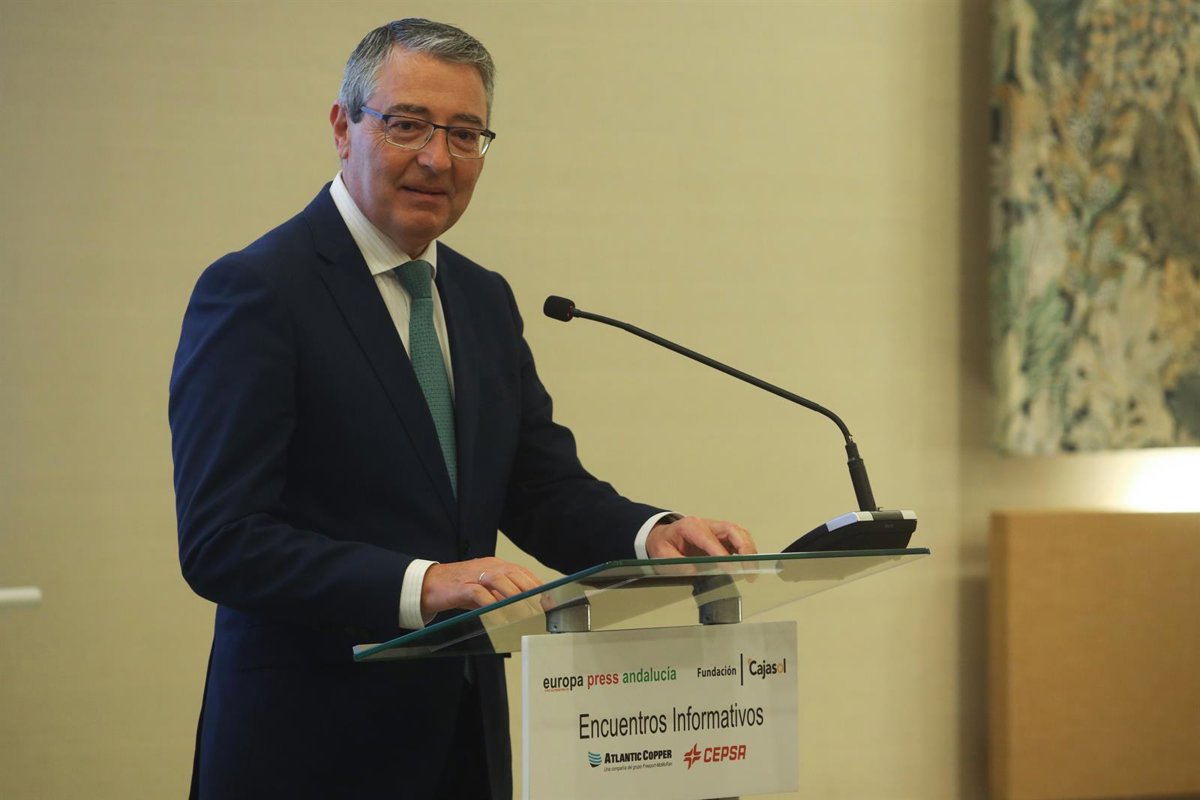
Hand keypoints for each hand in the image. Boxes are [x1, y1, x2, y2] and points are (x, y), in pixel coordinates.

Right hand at [420, 557, 542, 617]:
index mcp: (497, 565)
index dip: (538, 586)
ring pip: (501, 582)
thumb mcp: (487, 590)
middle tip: (542, 610)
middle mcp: (489, 567)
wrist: (429, 584)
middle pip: (515, 575)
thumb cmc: (461, 588)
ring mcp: (475, 575)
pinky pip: (480, 595)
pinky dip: (492, 606)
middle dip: (531, 593)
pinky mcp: (462, 587)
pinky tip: (500, 618)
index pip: (523, 573)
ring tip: (527, 614)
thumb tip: (527, 610)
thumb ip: (504, 596)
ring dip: (516, 598)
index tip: (550, 600)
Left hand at [645, 516, 756, 558]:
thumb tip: (693, 571)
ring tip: (751, 568)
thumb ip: (676, 563)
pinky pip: (740, 539)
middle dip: (744, 547)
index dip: (721, 552)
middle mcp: (706, 525)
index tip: (730, 567)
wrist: (665, 536)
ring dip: (749, 549)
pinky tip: (748, 564)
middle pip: (731, 529)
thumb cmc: (665, 543)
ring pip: (739, 532)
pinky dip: (747, 550)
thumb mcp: (662, 554)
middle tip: (749, 566)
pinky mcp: (723, 536)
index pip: (709, 538)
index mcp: (690, 527)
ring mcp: (716, 529)